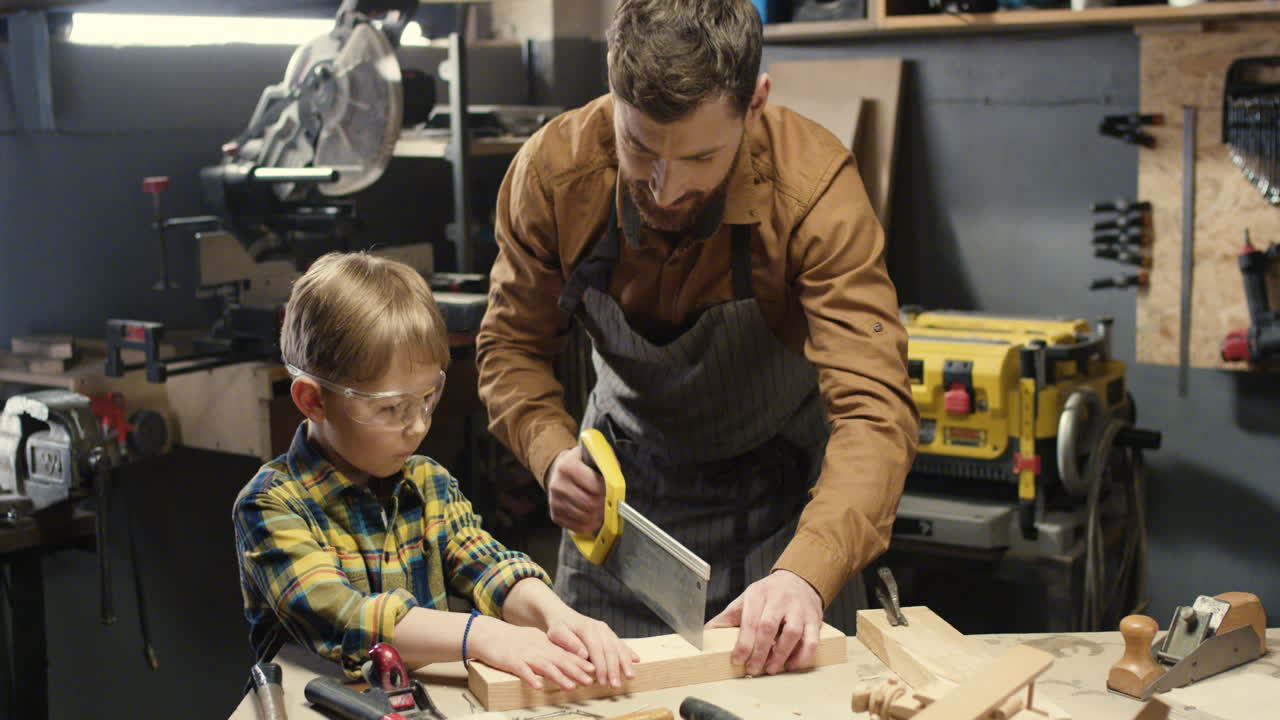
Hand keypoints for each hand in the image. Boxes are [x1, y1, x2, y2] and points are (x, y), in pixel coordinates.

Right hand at [466, 615, 595, 690]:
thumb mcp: (534, 642)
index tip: (594, 669)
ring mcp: (525, 654)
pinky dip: (530, 678)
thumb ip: (549, 650)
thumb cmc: (512, 640)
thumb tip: (566, 660)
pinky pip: (522, 670)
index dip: (580, 662)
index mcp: (543, 644)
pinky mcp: (511, 661)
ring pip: (545, 666)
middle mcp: (537, 648)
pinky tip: (537, 686)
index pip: (565, 653)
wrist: (488, 634)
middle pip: (560, 660)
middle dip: (576, 671)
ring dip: (559, 676)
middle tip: (590, 680)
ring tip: (570, 686)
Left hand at [544, 608, 638, 687]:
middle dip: (615, 669)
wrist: (563, 616)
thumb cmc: (558, 627)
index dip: (601, 666)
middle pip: (610, 649)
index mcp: (587, 628)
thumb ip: (569, 643)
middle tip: (616, 685)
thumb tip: (584, 654)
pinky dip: (628, 652)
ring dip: (625, 663)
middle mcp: (599, 628)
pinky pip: (620, 643)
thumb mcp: (557, 633)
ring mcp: (606, 630)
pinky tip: (636, 660)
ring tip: (630, 676)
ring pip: (618, 647)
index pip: (597, 649)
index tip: (602, 681)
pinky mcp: (608, 634)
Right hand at [546, 446, 604, 533]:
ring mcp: (555, 501)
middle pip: (590, 504)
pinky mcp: (555, 515)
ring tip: (600, 508)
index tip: (611, 490)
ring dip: (597, 516)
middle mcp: (559, 484)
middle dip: (603, 504)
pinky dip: (588, 524)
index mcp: (568, 467)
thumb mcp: (591, 455)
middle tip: (607, 501)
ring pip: (586, 517)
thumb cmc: (578, 464)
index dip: (608, 490)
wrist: (557, 471)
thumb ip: (606, 463)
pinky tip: (590, 516)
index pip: (595, 486)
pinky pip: (578, 527)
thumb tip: (615, 478)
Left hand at [706, 570, 823, 675]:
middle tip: (753, 669)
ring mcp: (799, 609)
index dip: (744, 643)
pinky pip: (812, 640)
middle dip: (760, 652)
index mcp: (759, 595)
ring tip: (771, 669)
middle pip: (768, 627)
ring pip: (792, 633)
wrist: (799, 579)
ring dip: (781, 655)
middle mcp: (779, 600)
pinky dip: (802, 656)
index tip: (738, 660)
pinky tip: (792, 665)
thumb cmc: (769, 593)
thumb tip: (706, 634)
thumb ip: (728, 617)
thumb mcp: (746, 599)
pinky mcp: (814, 619)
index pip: (750, 621)